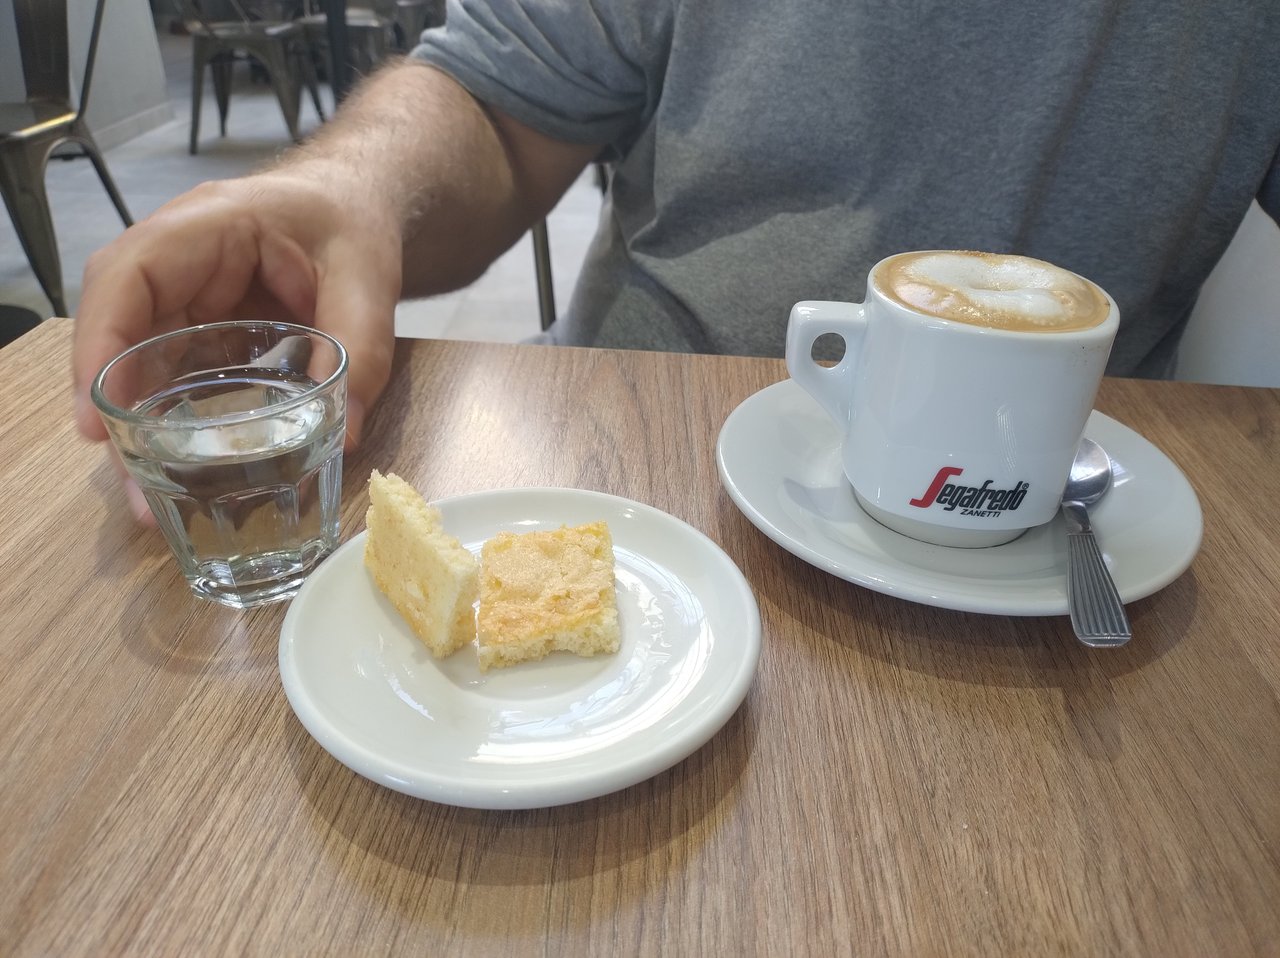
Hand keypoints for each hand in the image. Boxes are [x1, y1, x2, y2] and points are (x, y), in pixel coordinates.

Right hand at [72, 170, 401, 518]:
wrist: (358, 202)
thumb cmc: (351, 220)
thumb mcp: (368, 278)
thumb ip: (362, 349)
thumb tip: (344, 434)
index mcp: (209, 225)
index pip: (129, 276)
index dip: (100, 344)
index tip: (97, 418)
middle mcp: (180, 259)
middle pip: (119, 327)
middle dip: (113, 406)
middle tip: (130, 481)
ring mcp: (185, 293)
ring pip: (139, 355)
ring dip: (138, 421)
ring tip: (149, 493)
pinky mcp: (202, 325)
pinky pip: (171, 369)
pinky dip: (170, 415)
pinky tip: (179, 466)